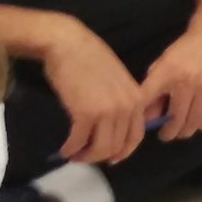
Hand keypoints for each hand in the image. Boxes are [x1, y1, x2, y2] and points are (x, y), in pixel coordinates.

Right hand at [41, 20, 148, 164]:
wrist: (68, 43)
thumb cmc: (89, 57)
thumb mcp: (117, 79)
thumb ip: (121, 102)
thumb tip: (114, 129)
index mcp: (136, 99)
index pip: (136, 136)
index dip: (122, 151)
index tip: (111, 158)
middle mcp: (127, 107)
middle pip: (117, 146)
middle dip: (100, 156)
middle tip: (84, 157)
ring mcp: (108, 111)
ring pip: (100, 149)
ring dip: (85, 156)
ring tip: (74, 155)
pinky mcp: (86, 114)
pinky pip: (79, 141)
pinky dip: (71, 149)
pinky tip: (65, 149)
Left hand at [138, 17, 201, 141]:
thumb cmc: (186, 50)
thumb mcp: (163, 63)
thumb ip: (153, 89)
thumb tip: (148, 118)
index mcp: (167, 72)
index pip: (149, 101)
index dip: (146, 120)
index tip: (150, 127)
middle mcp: (187, 82)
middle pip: (176, 121)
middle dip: (170, 132)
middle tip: (168, 134)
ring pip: (194, 124)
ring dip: (186, 130)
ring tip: (183, 127)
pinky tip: (199, 119)